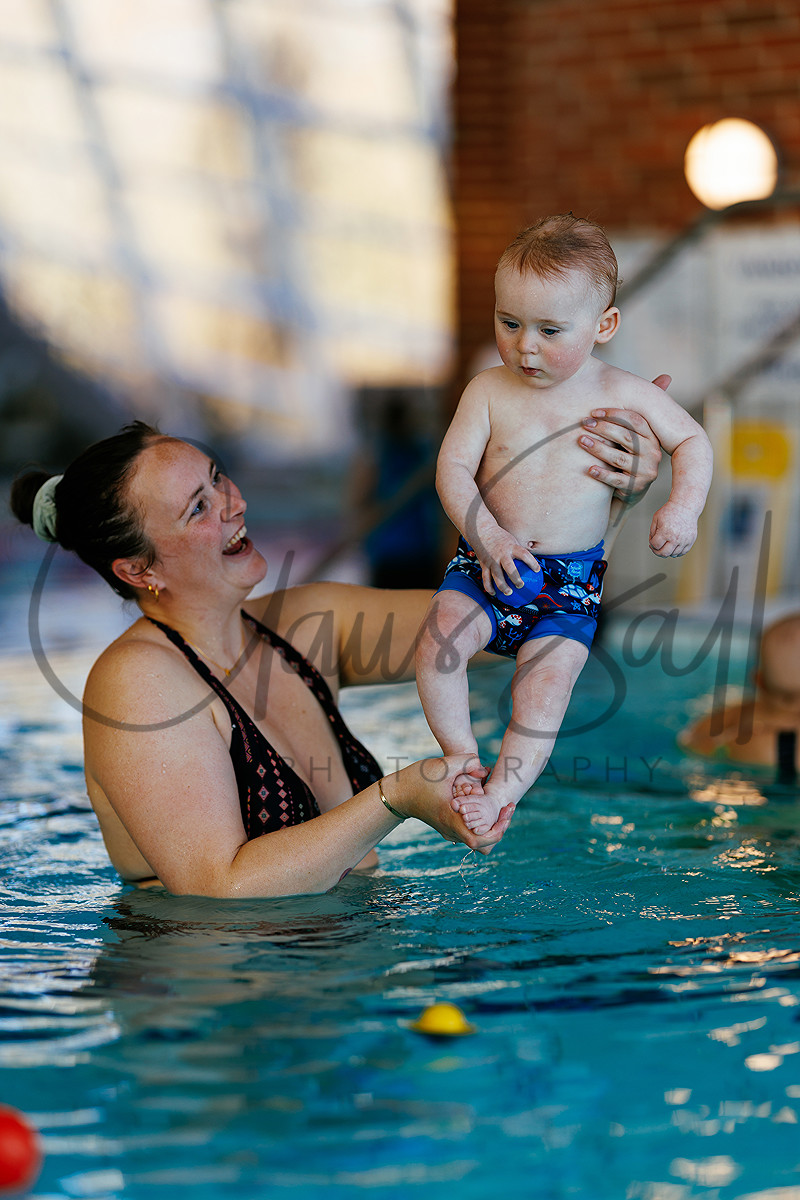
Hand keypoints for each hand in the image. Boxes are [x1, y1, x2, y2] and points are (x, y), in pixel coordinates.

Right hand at [394, 755, 510, 851]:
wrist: (397, 794)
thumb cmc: (417, 780)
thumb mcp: (442, 766)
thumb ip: (466, 762)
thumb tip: (484, 767)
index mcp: (451, 819)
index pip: (480, 840)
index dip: (498, 830)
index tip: (506, 811)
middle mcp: (451, 830)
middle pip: (483, 843)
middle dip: (500, 827)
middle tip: (508, 809)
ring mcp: (448, 830)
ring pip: (476, 839)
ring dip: (491, 825)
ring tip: (501, 807)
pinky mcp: (447, 826)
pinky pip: (469, 832)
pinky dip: (480, 823)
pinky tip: (485, 805)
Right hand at [473, 527, 538, 597]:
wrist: (482, 532)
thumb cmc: (500, 537)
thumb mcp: (512, 540)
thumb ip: (519, 550)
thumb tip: (532, 561)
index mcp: (511, 547)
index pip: (524, 555)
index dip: (532, 563)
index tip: (537, 570)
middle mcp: (501, 554)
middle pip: (510, 569)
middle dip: (516, 579)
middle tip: (521, 586)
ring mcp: (492, 560)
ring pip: (497, 576)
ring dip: (503, 586)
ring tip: (509, 592)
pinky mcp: (484, 564)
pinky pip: (486, 578)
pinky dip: (489, 587)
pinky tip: (493, 593)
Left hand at [579, 374, 668, 502]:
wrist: (629, 488)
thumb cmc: (631, 453)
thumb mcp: (638, 432)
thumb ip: (645, 407)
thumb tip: (667, 376)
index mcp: (654, 437)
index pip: (636, 421)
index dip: (615, 414)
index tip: (593, 412)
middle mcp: (653, 453)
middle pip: (627, 437)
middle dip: (603, 429)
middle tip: (583, 424)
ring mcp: (645, 472)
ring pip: (619, 457)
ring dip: (598, 448)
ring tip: (581, 441)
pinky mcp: (635, 488)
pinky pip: (616, 479)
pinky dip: (602, 473)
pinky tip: (589, 468)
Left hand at [649, 501, 697, 556]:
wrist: (686, 506)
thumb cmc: (670, 511)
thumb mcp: (656, 518)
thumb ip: (652, 531)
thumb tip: (652, 544)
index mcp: (665, 532)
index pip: (655, 545)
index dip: (651, 544)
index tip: (652, 539)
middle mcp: (675, 538)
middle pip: (664, 554)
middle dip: (657, 552)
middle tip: (656, 548)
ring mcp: (684, 540)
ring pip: (673, 554)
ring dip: (667, 552)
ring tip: (665, 545)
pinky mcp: (691, 540)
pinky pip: (682, 552)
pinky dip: (676, 552)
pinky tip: (672, 546)